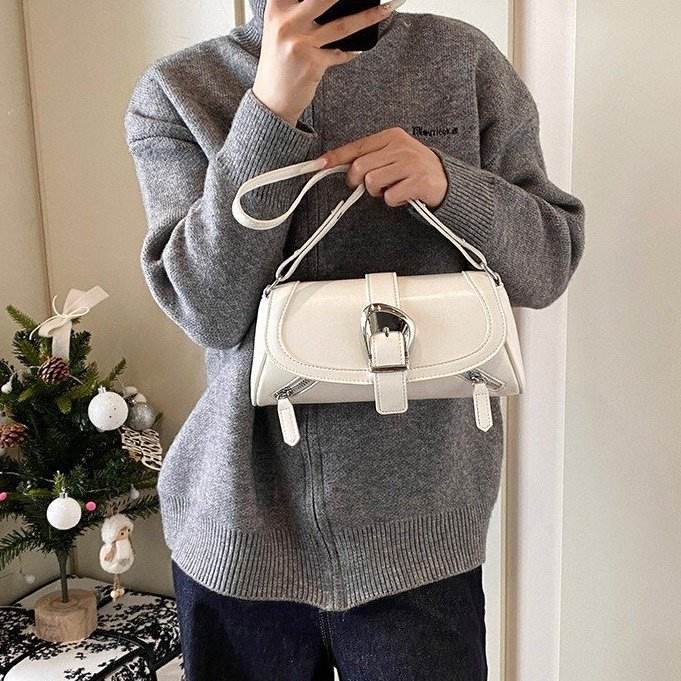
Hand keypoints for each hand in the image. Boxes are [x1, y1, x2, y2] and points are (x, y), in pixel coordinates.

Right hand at [253, 0, 400, 125]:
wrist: (272, 100)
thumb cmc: (279, 62)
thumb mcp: (280, 28)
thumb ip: (298, 10)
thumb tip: (333, 3)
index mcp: (277, 7)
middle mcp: (287, 23)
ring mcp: (301, 43)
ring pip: (342, 25)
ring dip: (369, 16)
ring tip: (388, 8)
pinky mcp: (313, 64)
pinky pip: (341, 54)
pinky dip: (351, 52)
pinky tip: (358, 48)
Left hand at [316, 127, 448, 207]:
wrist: (446, 181)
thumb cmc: (413, 170)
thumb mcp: (392, 156)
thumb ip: (368, 158)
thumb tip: (337, 164)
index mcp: (391, 136)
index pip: (357, 147)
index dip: (336, 157)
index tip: (319, 164)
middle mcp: (400, 146)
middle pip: (360, 167)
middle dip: (359, 182)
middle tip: (371, 186)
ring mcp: (410, 163)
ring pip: (372, 182)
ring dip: (379, 192)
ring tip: (393, 188)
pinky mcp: (418, 182)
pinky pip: (389, 197)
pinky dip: (393, 201)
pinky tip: (404, 195)